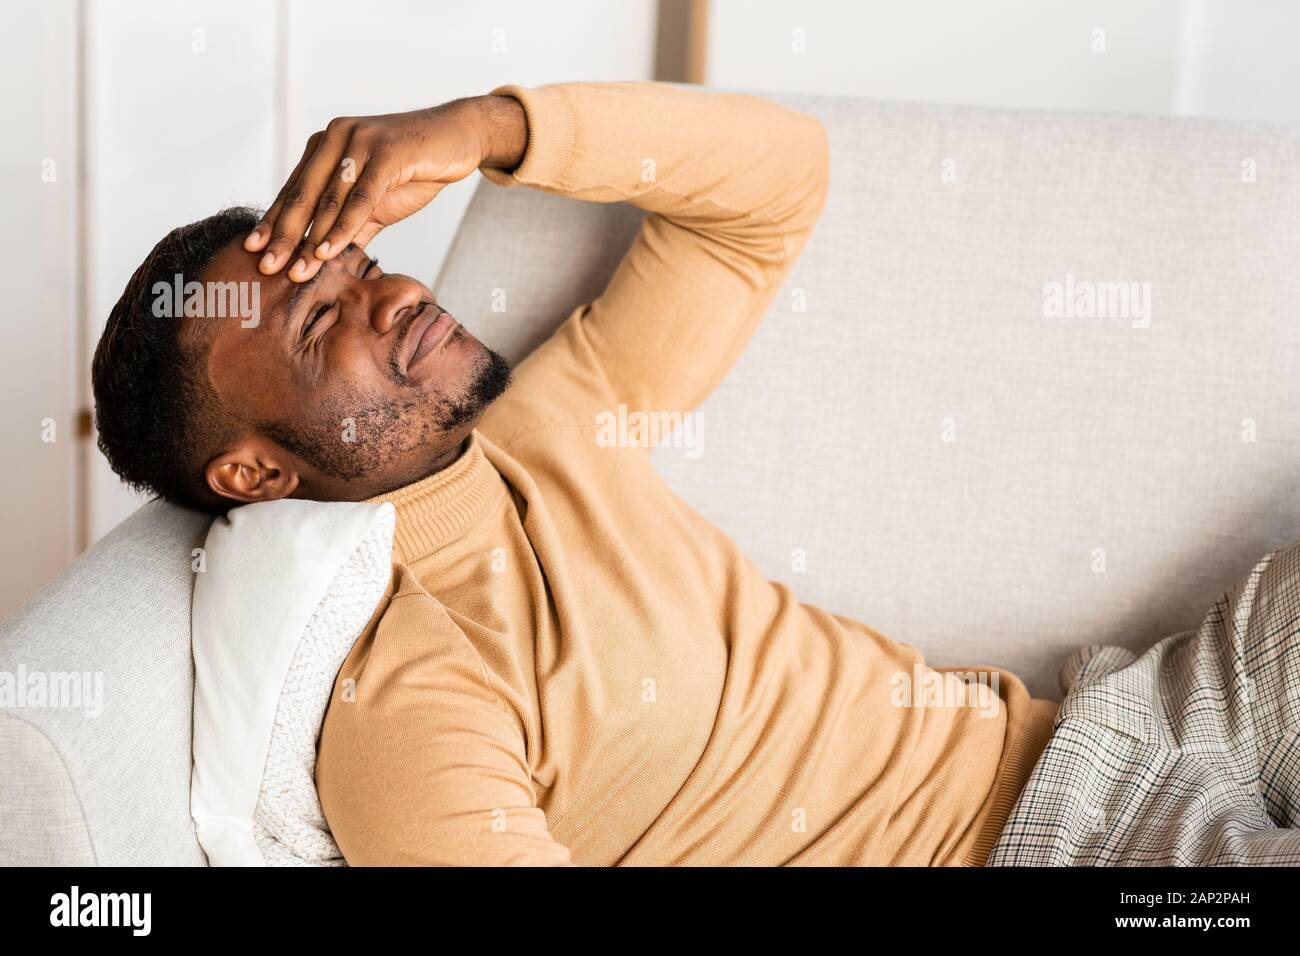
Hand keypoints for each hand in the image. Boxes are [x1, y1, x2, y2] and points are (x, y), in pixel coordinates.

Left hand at [244, 95, 524, 280]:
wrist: (458, 138)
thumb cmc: (416, 167)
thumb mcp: (377, 201)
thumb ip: (352, 224)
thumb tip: (329, 257)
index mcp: (325, 146)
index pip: (294, 191)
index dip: (274, 222)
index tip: (255, 252)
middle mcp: (335, 137)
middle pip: (303, 195)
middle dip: (283, 235)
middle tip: (266, 267)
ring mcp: (360, 141)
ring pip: (329, 199)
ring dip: (311, 239)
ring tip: (297, 270)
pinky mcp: (387, 151)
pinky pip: (360, 197)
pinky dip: (343, 227)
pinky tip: (329, 252)